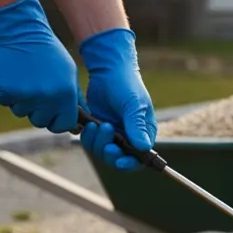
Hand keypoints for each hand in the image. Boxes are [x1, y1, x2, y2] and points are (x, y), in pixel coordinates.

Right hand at [0, 0, 79, 133]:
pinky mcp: (5, 92)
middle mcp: (47, 98)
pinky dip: (8, 94)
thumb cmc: (48, 51)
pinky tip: (13, 77)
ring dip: (22, 102)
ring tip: (25, 80)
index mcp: (66, 94)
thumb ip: (75, 98)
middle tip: (36, 92)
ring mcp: (25, 96)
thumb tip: (80, 120)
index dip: (58, 121)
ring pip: (22, 113)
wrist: (20, 31)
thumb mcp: (69, 72)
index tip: (54, 115)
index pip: (64, 124)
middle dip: (39, 112)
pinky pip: (6, 103)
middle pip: (41, 122)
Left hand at [79, 28, 156, 170]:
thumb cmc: (127, 84)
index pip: (139, 158)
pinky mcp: (98, 128)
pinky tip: (88, 124)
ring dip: (97, 142)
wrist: (109, 69)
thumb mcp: (133, 105)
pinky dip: (88, 137)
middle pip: (118, 158)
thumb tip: (144, 148)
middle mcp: (129, 137)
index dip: (129, 163)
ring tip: (95, 124)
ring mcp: (112, 134)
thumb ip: (137, 126)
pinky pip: (91, 142)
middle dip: (109, 151)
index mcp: (144, 134)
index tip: (119, 161)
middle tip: (103, 132)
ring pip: (102, 151)